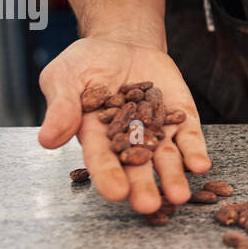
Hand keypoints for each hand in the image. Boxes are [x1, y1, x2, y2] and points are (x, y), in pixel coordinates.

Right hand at [38, 36, 210, 212]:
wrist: (121, 43)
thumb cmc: (85, 64)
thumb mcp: (64, 77)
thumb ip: (61, 107)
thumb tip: (47, 139)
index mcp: (94, 136)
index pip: (101, 159)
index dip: (108, 175)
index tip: (115, 192)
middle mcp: (128, 141)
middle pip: (136, 167)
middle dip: (143, 187)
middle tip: (148, 205)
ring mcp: (157, 131)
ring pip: (166, 159)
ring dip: (174, 177)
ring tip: (180, 195)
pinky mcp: (180, 119)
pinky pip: (189, 137)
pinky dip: (195, 151)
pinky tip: (200, 164)